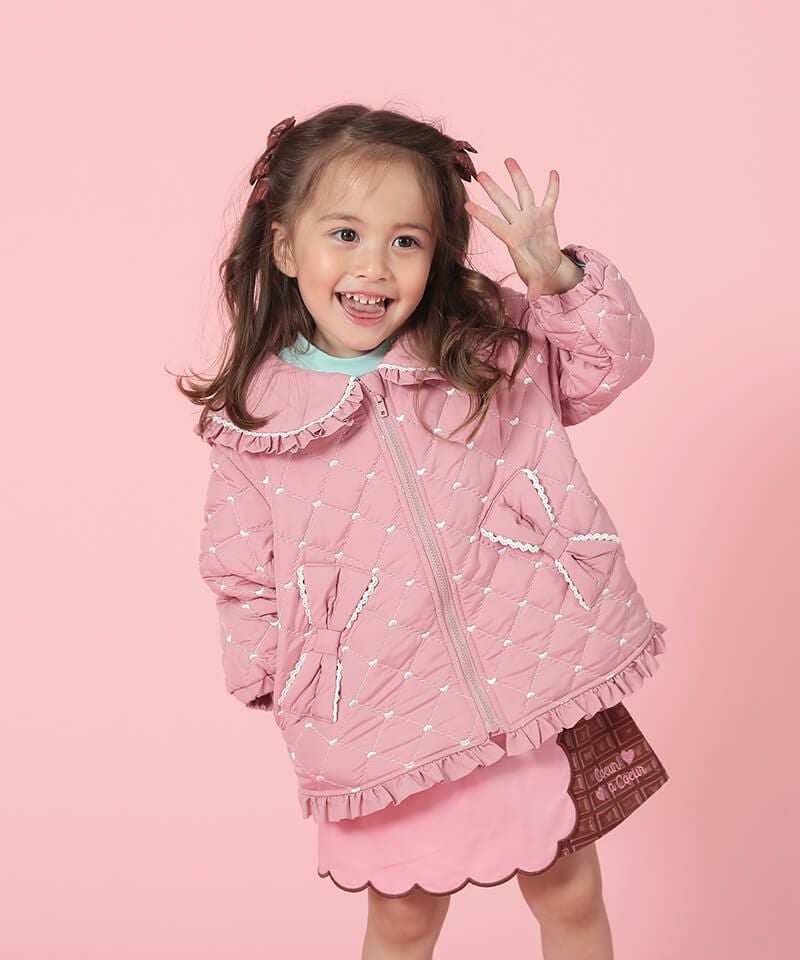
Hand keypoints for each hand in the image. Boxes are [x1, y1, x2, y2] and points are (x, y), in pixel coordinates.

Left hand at [464, 159, 567, 298]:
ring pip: (523, 193)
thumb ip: (534, 287)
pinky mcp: (547, 216)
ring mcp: (532, 217)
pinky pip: (550, 198)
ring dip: (517, 177)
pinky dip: (552, 186)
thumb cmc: (535, 273)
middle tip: (480, 174)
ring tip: (508, 159)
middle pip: (503, 202)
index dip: (481, 215)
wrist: (546, 268)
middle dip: (493, 189)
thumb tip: (533, 298)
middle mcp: (519, 223)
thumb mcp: (535, 281)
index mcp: (512, 238)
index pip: (493, 223)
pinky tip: (553, 172)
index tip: (466, 204)